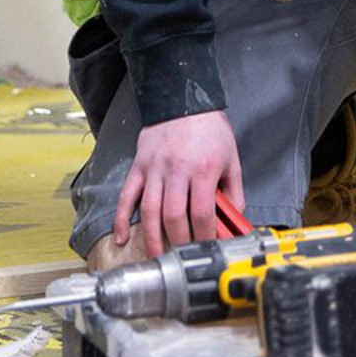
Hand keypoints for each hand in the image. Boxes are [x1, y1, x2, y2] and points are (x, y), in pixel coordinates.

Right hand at [113, 109, 243, 257]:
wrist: (185, 100)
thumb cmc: (210, 130)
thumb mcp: (231, 159)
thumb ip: (234, 192)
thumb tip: (234, 220)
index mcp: (202, 169)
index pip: (202, 214)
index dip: (204, 236)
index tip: (207, 248)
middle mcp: (176, 170)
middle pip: (173, 217)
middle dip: (178, 242)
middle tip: (182, 255)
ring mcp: (154, 169)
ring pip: (149, 211)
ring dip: (151, 239)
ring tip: (156, 256)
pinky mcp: (139, 166)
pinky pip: (126, 196)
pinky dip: (121, 219)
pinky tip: (121, 238)